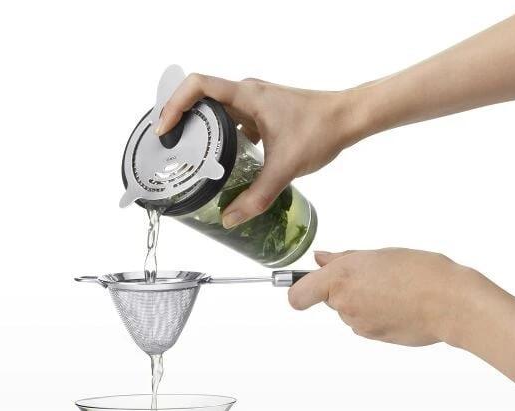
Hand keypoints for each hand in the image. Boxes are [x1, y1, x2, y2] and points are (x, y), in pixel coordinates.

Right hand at [156, 74, 355, 227]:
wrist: (350, 118)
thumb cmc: (322, 128)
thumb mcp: (285, 168)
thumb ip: (257, 197)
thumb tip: (231, 219)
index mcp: (246, 95)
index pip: (197, 86)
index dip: (173, 105)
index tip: (164, 130)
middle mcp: (247, 93)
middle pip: (200, 99)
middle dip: (180, 121)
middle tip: (170, 147)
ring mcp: (255, 102)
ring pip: (217, 111)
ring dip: (201, 130)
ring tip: (189, 155)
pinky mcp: (263, 113)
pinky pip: (233, 121)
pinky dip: (222, 138)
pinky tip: (222, 162)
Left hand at [288, 248, 465, 345]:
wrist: (451, 302)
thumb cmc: (420, 272)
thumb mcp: (378, 254)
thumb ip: (343, 259)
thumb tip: (320, 259)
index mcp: (340, 278)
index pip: (297, 295)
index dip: (300, 290)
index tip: (308, 283)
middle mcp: (343, 304)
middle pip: (329, 299)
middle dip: (344, 289)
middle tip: (374, 276)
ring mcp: (357, 323)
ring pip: (349, 310)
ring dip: (363, 301)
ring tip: (393, 289)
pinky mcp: (372, 336)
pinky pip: (365, 322)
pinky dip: (376, 314)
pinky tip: (399, 304)